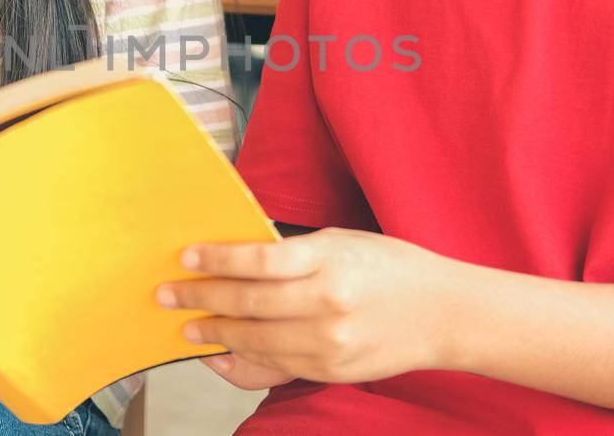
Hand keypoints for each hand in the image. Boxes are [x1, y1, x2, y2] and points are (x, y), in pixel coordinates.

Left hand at [157, 228, 456, 385]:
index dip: (215, 261)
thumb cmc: (392, 268)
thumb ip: (293, 254)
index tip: (187, 258)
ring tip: (189, 325)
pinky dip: (243, 358)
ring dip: (215, 332)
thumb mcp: (342, 243)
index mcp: (330, 260)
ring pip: (255, 339)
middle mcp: (327, 303)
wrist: (445, 313)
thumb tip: (236, 263)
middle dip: (200, 299)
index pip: (257, 261)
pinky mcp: (332, 369)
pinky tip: (222, 351)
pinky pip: (275, 365)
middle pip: (248, 303)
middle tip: (169, 295)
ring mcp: (330, 342)